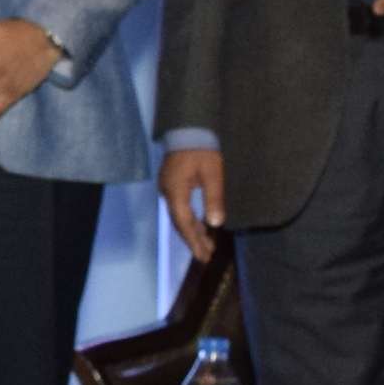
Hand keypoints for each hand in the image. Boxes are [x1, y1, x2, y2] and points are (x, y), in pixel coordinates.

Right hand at [159, 146, 226, 263]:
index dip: (194, 240)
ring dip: (191, 231)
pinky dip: (189, 220)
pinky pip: (179, 207)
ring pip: (178, 216)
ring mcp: (167, 188)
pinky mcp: (171, 183)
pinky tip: (199, 225)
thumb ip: (213, 198)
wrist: (189, 128)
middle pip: (179, 222)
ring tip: (204, 245)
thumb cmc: (203, 150)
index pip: (184, 222)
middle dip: (192, 240)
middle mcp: (168, 192)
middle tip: (205, 256)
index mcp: (176, 191)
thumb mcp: (213, 173)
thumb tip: (216, 223)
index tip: (204, 256)